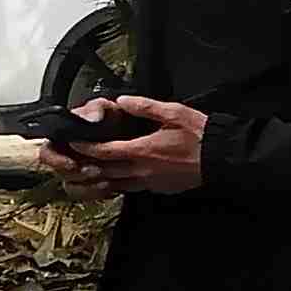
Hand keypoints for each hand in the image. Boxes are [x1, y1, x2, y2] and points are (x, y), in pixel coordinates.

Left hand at [44, 94, 208, 197]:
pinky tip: (112, 180)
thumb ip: (145, 106)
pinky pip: (130, 189)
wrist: (221, 159)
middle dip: (85, 166)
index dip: (86, 148)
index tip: (74, 143)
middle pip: (105, 172)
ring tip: (83, 175)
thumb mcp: (173, 113)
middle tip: (70, 162)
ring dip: (97, 180)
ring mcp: (150, 183)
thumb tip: (123, 101)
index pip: (105, 151)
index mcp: (143, 151)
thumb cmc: (200, 136)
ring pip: (115, 185)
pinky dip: (116, 185)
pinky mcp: (158, 188)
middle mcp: (142, 171)